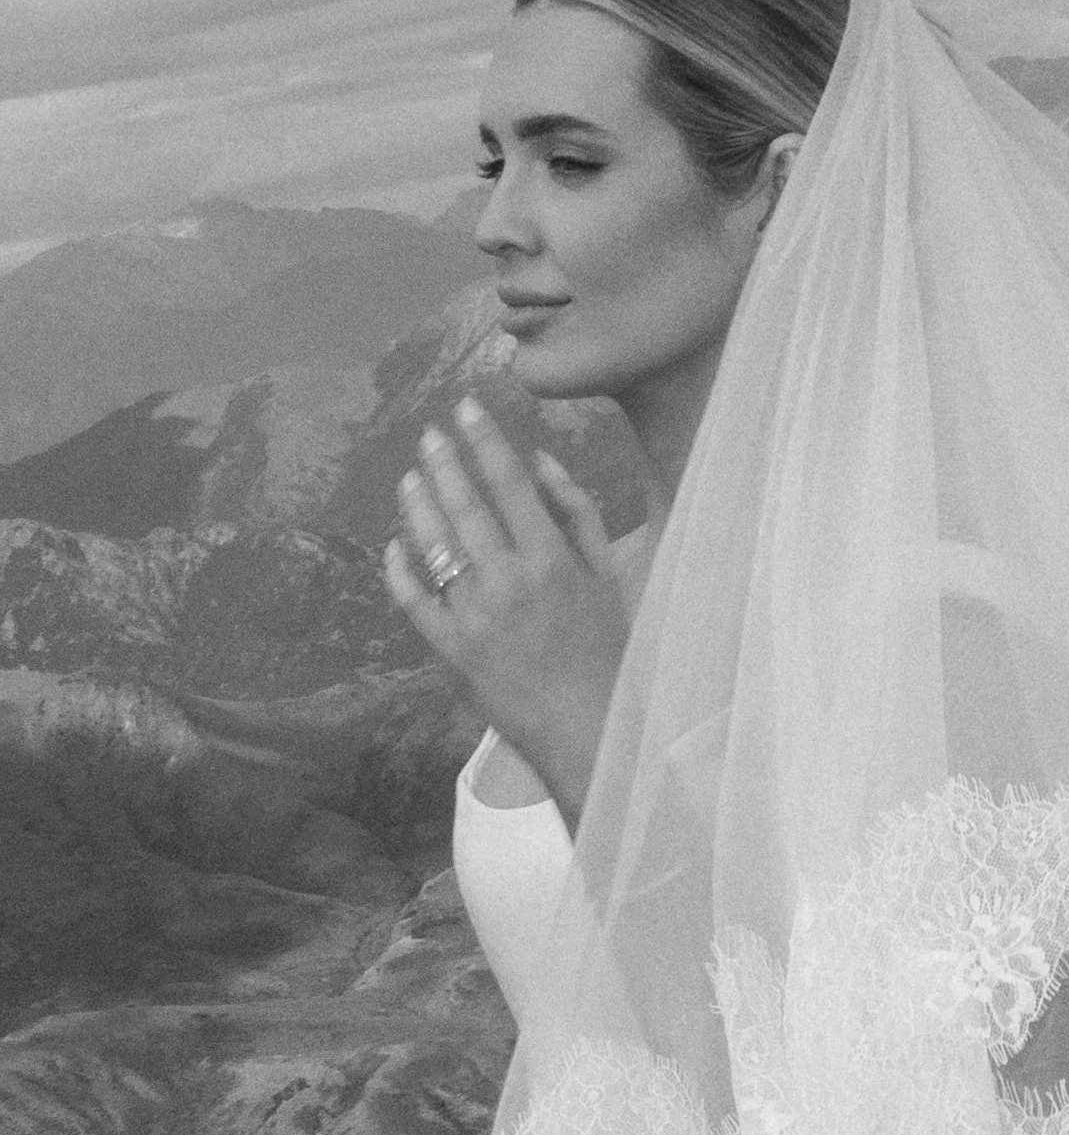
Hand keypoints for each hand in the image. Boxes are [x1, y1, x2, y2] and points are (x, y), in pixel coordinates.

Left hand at [385, 396, 632, 820]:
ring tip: (410, 478)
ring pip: (434, 544)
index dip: (483, 439)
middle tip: (428, 436)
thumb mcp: (607, 576)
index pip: (509, 483)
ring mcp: (475, 614)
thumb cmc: (607, 650)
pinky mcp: (451, 647)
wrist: (589, 726)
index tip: (465, 409)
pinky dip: (399, 570)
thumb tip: (540, 460)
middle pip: (464, 505)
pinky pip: (414, 600)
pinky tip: (395, 546)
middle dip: (442, 462)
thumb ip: (577, 512)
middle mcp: (508, 580)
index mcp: (551, 559)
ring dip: (417, 504)